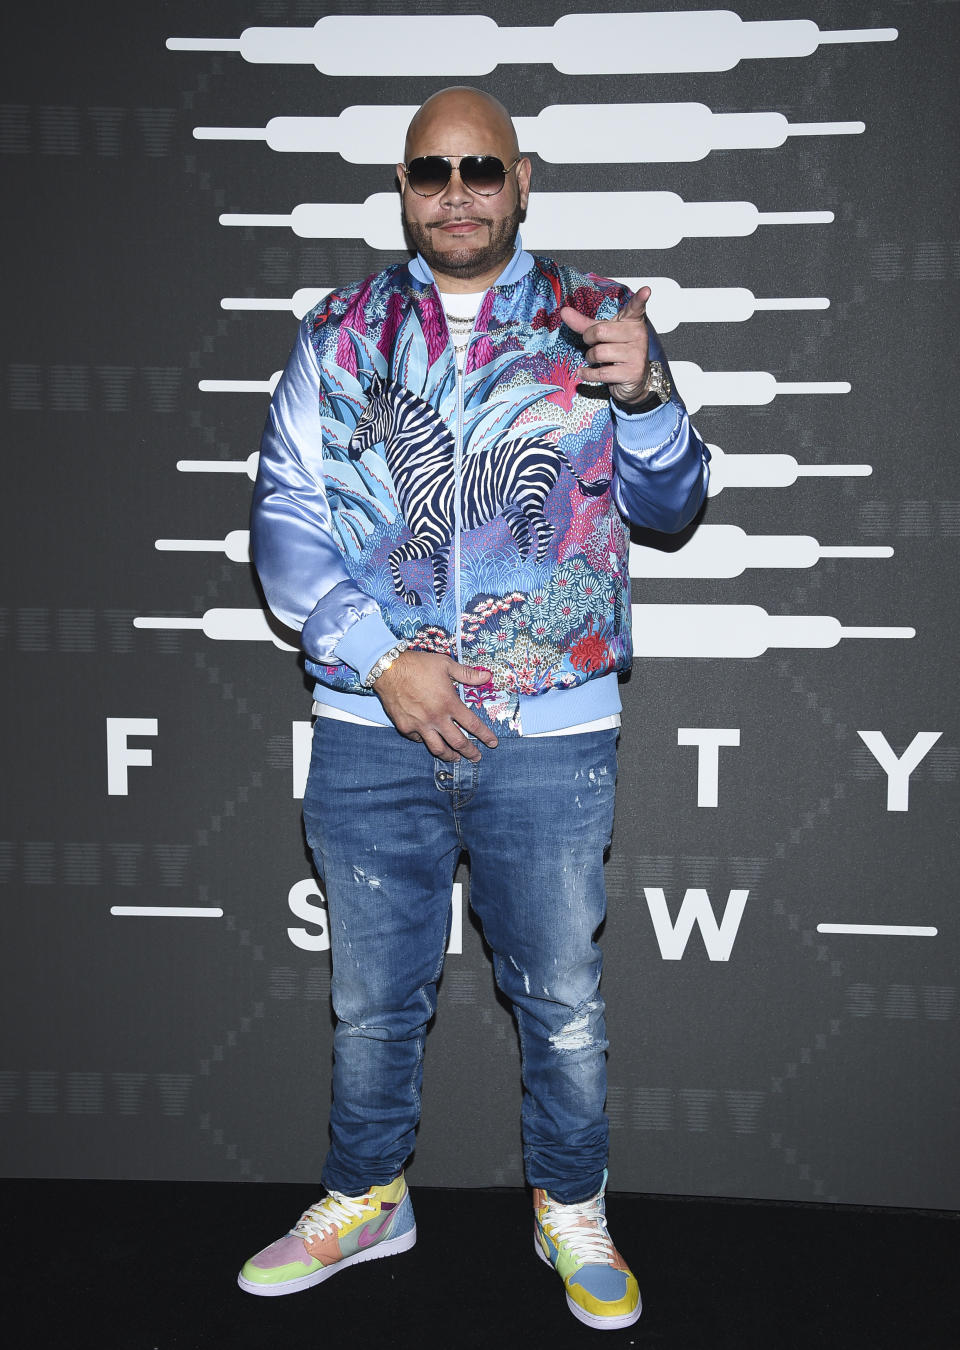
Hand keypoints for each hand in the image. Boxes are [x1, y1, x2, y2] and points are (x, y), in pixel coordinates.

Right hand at [371, 650, 497, 762]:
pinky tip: (430, 741)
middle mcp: (436, 718)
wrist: (389, 669)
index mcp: (449, 703)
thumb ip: (467, 674)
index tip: (493, 743)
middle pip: (458, 743)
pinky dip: (426, 742)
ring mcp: (420, 725)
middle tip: (476, 757)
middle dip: (470, 753)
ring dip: (449, 756)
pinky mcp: (405, 727)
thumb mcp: (445, 664)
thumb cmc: (418, 665)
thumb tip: (488, 676)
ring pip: (438, 748)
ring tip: (455, 758)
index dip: (485, 736)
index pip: (473, 725)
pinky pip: (418, 740)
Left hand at [560, 286, 651, 405]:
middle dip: (589, 340)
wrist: (633, 379)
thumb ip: (584, 324)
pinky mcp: (632, 372)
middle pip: (600, 331)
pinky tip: (586, 372)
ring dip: (590, 358)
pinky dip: (588, 373)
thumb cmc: (617, 352)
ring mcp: (637, 354)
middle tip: (594, 344)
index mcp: (632, 321)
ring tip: (598, 360)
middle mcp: (637, 335)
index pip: (635, 308)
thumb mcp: (602, 334)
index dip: (640, 299)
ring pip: (599, 352)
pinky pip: (601, 372)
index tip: (646, 290)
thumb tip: (564, 311)